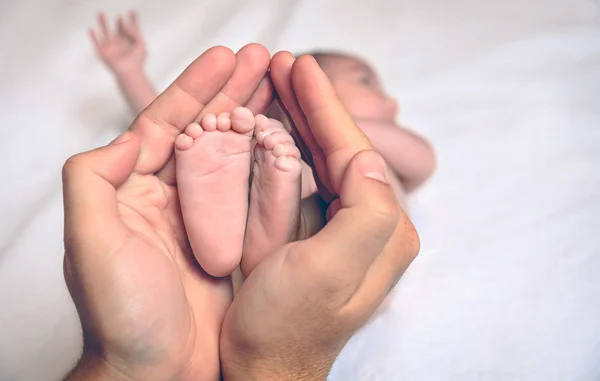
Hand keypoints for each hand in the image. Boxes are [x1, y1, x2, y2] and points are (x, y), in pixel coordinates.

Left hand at [63, 44, 272, 380]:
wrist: (159, 373)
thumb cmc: (120, 316)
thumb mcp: (90, 244)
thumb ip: (92, 182)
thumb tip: (127, 137)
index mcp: (133, 191)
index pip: (166, 123)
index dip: (196, 88)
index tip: (227, 57)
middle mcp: (170, 198)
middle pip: (206, 131)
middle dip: (234, 92)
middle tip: (267, 60)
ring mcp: (204, 219)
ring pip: (234, 155)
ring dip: (256, 118)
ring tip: (284, 87)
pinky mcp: (231, 241)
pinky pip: (253, 193)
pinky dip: (270, 163)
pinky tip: (290, 141)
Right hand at [89, 12, 146, 74]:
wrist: (129, 72)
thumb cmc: (137, 61)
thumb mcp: (140, 44)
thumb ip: (134, 32)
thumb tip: (126, 25)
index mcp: (131, 43)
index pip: (131, 29)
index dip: (132, 21)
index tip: (133, 12)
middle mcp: (121, 44)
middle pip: (118, 30)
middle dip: (118, 23)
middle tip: (119, 16)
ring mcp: (111, 48)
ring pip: (105, 32)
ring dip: (103, 23)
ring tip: (100, 14)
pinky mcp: (103, 52)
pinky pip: (96, 42)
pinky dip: (93, 36)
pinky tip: (91, 29)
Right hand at [220, 53, 420, 379]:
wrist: (265, 367)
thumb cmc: (287, 327)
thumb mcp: (327, 272)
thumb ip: (364, 214)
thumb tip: (368, 160)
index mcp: (382, 231)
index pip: (354, 152)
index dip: (325, 107)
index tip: (299, 69)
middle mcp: (372, 227)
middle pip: (343, 149)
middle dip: (315, 105)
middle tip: (288, 65)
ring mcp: (347, 231)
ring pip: (326, 159)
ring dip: (304, 118)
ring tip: (283, 84)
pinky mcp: (321, 236)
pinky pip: (310, 179)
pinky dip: (294, 146)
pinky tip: (280, 126)